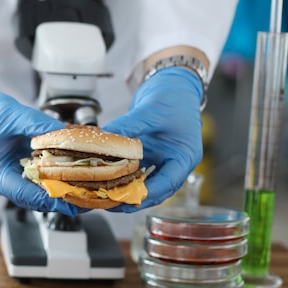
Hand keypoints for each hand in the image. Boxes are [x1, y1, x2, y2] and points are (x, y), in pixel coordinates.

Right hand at [0, 85, 81, 214]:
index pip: (23, 193)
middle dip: (60, 199)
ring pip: (40, 192)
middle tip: (87, 198)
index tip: (70, 200)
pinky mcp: (22, 171)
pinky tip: (75, 175)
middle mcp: (4, 180)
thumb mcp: (13, 115)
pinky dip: (57, 178)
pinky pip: (41, 180)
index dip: (48, 198)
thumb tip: (63, 133)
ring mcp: (13, 177)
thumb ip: (37, 124)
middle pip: (34, 199)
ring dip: (62, 191)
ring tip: (86, 190)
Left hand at [102, 67, 203, 211]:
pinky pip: (135, 174)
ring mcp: (161, 162)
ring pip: (143, 185)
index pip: (168, 183)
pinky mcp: (148, 158)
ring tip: (103, 195)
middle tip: (108, 202)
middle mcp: (174, 164)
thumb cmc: (172, 97)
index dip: (146, 193)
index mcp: (184, 157)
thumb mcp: (150, 111)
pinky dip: (121, 178)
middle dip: (132, 198)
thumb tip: (105, 137)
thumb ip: (129, 126)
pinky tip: (104, 181)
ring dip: (124, 191)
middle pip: (155, 191)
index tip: (126, 199)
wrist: (172, 85)